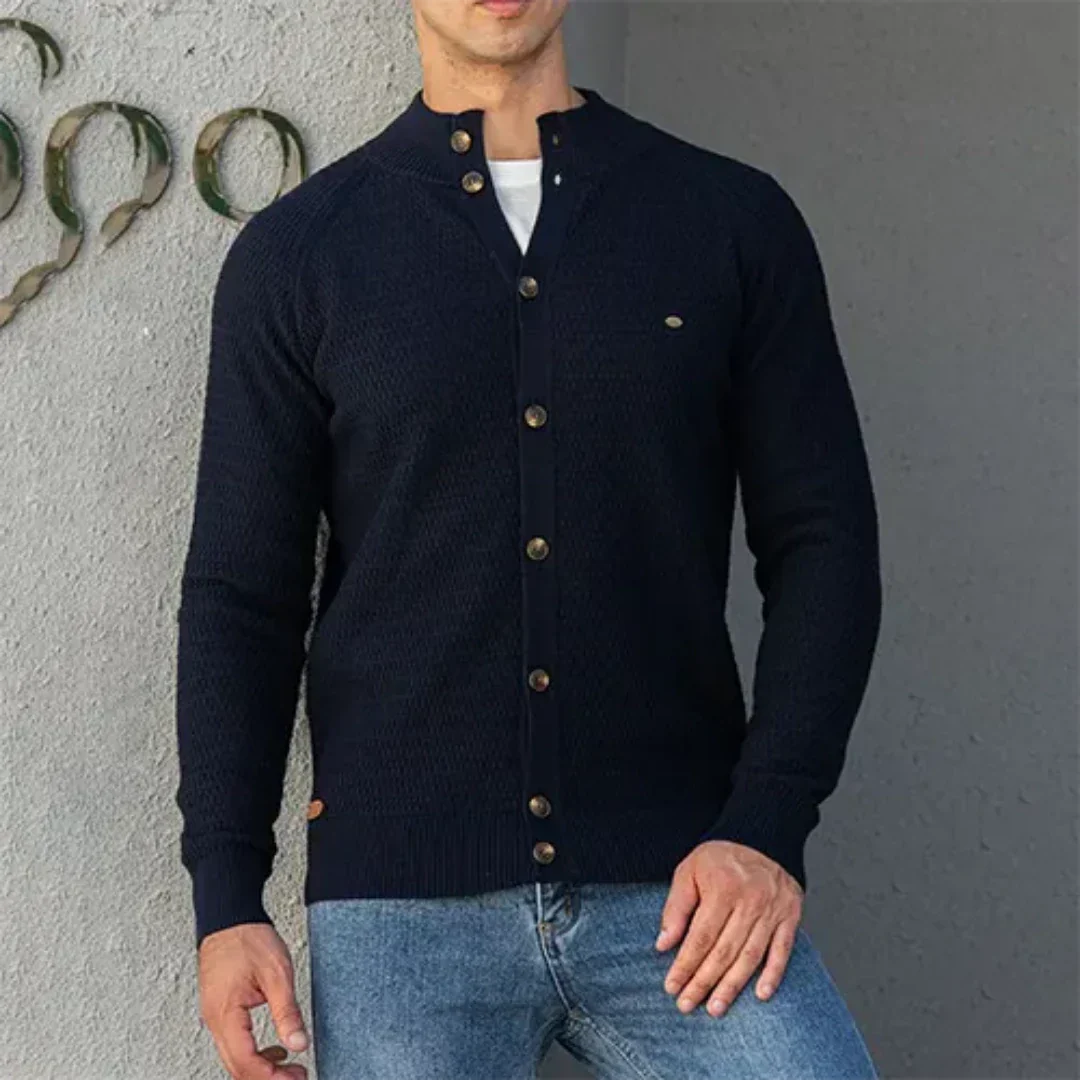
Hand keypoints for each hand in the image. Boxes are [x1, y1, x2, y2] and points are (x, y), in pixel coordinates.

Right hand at [198, 922, 309, 1079]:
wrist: (229, 917)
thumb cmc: (248, 938)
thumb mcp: (277, 973)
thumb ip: (287, 1012)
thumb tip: (299, 1044)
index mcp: (225, 1014)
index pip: (245, 1063)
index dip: (271, 1077)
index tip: (296, 1078)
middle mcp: (214, 1020)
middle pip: (237, 1068)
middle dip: (267, 1078)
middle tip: (298, 1076)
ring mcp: (214, 1017)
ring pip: (234, 1058)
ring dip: (261, 1069)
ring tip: (292, 1067)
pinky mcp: (220, 1011)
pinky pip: (234, 1044)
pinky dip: (254, 1054)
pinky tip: (275, 1050)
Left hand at [655, 840, 803, 1017]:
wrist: (762, 838)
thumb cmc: (719, 859)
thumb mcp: (689, 870)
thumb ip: (676, 907)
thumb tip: (663, 944)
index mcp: (723, 887)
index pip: (701, 936)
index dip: (685, 964)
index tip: (671, 987)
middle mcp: (750, 900)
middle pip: (724, 951)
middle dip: (703, 982)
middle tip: (687, 1005)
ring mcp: (773, 910)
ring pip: (750, 956)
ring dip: (733, 986)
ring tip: (715, 1008)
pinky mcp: (790, 916)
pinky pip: (783, 951)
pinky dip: (773, 974)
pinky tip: (761, 995)